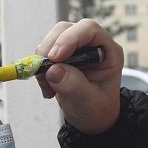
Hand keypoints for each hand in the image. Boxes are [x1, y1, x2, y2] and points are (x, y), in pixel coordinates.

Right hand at [35, 19, 123, 134]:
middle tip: (44, 71)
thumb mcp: (89, 101)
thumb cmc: (97, 109)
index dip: (70, 38)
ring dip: (42, 61)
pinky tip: (48, 89)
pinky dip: (39, 70)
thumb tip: (53, 70)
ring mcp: (74, 49)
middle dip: (51, 49)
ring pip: (51, 39)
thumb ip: (74, 85)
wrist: (90, 118)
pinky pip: (43, 54)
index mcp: (108, 51)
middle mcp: (91, 45)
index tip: (55, 58)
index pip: (89, 30)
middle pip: (65, 30)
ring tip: (48, 87)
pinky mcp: (60, 57)